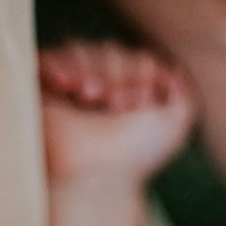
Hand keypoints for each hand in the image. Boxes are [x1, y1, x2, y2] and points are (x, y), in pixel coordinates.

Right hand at [39, 40, 196, 185]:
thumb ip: (184, 94)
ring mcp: (69, 94)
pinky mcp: (41, 94)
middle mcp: (100, 95)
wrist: (97, 174)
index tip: (140, 102)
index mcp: (131, 100)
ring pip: (80, 51)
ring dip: (90, 68)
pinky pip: (46, 59)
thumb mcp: (175, 125)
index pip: (136, 59)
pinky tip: (67, 85)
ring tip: (89, 96)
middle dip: (116, 70)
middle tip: (115, 102)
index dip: (139, 71)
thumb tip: (172, 71)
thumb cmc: (136, 155)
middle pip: (109, 51)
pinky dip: (58, 65)